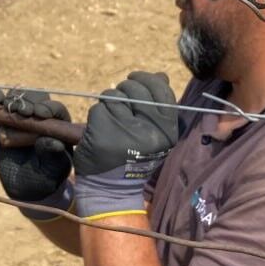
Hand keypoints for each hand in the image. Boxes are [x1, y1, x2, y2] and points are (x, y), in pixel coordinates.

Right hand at [0, 88, 73, 220]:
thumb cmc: (44, 178)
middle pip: (31, 98)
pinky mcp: (1, 122)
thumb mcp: (52, 170)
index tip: (39, 113)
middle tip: (17, 111)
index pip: (54, 109)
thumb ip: (53, 156)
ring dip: (2, 98)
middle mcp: (39, 117)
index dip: (47, 107)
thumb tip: (54, 142)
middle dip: (23, 101)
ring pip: (11, 97)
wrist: (25, 188)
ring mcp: (19, 117)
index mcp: (58, 125)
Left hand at [73, 72, 177, 219]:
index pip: (162, 90)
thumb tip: (162, 75)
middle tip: (121, 100)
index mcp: (167, 131)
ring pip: (114, 96)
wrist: (111, 189)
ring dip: (109, 102)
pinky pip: (99, 107)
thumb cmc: (133, 157)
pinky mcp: (103, 131)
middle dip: (125, 88)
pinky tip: (100, 128)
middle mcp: (149, 131)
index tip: (135, 78)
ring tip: (111, 118)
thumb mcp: (154, 135)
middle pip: (136, 89)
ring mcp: (126, 130)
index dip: (147, 79)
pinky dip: (97, 114)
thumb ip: (158, 106)